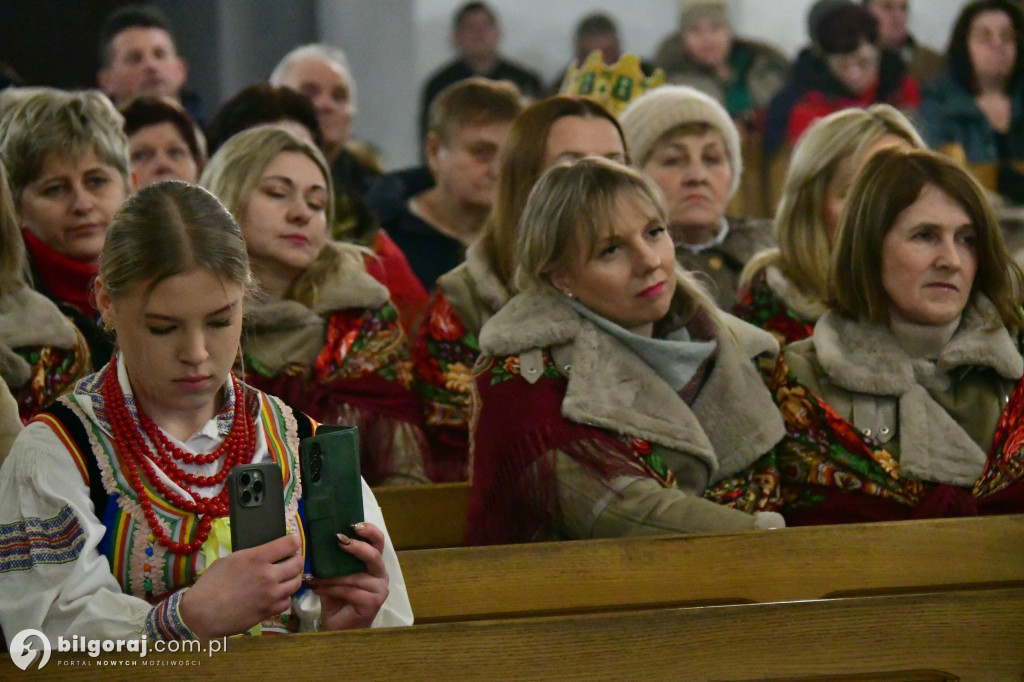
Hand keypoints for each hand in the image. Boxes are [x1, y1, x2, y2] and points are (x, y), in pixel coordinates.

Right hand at [180, 534, 302, 638]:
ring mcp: (271, 594)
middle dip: (297, 558)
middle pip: (298, 562)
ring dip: (293, 577)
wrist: (202, 613)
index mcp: (257, 558)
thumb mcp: (230, 560)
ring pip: (296, 582)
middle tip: (291, 559)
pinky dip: (285, 596)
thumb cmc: (211, 584)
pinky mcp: (269, 610)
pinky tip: (277, 594)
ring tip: (286, 576)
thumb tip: (266, 555)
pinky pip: (287, 601)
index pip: (290, 543)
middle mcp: (268, 575)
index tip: (293, 541)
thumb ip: (251, 556)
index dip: (294, 540)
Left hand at [309, 522, 389, 629]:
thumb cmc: (337, 599)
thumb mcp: (334, 575)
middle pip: (373, 555)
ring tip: (314, 575)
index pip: (378, 542)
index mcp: (374, 564)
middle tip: (338, 540)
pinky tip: (317, 588)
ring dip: (332, 575)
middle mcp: (381, 574)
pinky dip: (331, 588)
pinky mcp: (373, 602)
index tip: (353, 524)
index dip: (369, 530)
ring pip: (356, 576)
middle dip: (356, 546)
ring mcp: (380, 589)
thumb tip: (316, 538)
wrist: (338, 628)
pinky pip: (350, 591)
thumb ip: (333, 560)